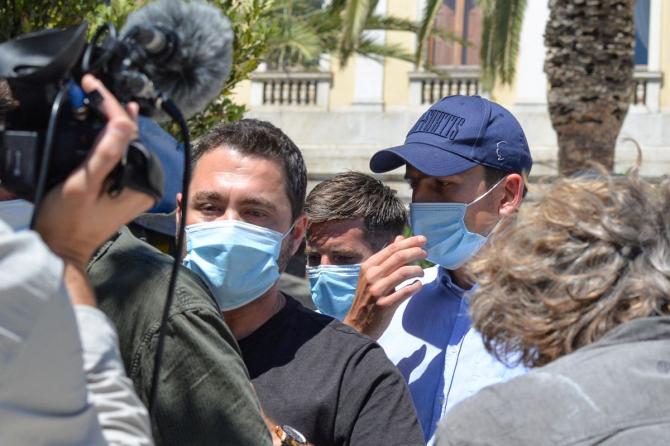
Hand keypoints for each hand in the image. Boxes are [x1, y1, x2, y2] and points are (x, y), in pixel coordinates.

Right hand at [34, 75, 153, 270]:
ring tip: (101, 98)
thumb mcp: (84, 184)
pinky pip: (123, 157)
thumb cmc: (67, 221)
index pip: (131, 134)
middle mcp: (146, 184)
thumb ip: (105, 154)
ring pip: (128, 145)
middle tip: (94, 88)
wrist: (61, 248)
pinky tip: (109, 124)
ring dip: (114, 122)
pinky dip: (113, 139)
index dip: (111, 106)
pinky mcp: (126, 189)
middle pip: (132, 137)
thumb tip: (123, 122)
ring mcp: (137, 187)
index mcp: (142, 183)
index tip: (94, 86)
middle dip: (114, 111)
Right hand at [343, 235, 426, 338]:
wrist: (357, 325)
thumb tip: (400, 238)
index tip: (423, 240)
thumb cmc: (368, 298)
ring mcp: (377, 290)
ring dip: (417, 270)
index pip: (392, 248)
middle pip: (399, 257)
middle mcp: (371, 276)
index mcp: (368, 266)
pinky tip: (418, 285)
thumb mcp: (373, 275)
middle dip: (415, 252)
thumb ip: (387, 257)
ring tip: (421, 272)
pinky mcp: (385, 305)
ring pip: (404, 272)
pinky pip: (406, 291)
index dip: (409, 242)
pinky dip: (416, 286)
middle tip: (425, 253)